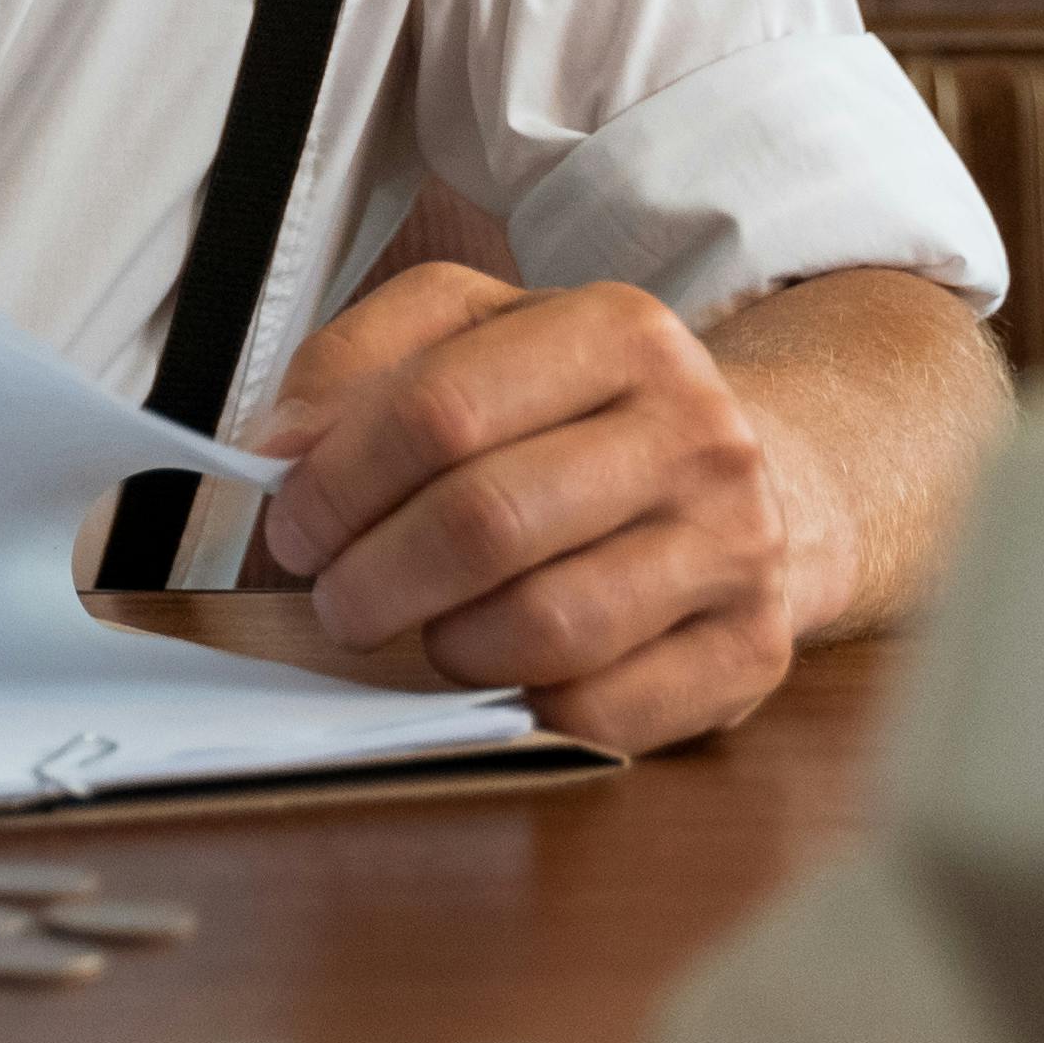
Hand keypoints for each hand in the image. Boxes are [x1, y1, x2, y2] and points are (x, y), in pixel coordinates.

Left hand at [244, 265, 822, 752]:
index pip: (440, 410)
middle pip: (484, 522)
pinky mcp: (749, 651)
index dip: (338, 480)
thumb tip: (280, 445)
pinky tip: (505, 669)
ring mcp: (734, 547)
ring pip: (543, 628)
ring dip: (445, 645)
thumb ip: (363, 360)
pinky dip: (524, 705)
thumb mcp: (479, 331)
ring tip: (426, 626)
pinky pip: (602, 711)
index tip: (292, 519)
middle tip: (336, 596)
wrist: (762, 473)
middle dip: (371, 577)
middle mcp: (694, 434)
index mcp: (619, 332)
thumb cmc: (587, 410)